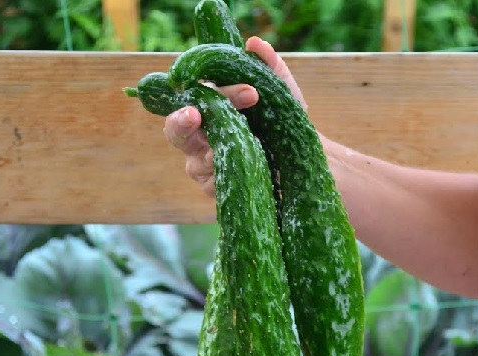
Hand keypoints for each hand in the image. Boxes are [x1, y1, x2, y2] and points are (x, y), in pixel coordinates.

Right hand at [163, 36, 306, 197]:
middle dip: (182, 121)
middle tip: (195, 114)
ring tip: (244, 146)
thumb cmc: (282, 121)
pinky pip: (212, 184)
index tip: (249, 92)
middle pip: (175, 131)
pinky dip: (228, 175)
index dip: (216, 91)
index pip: (194, 96)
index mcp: (206, 109)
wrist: (302, 160)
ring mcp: (203, 166)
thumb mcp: (280, 93)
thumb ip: (269, 67)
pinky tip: (246, 170)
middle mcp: (198, 138)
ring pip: (196, 161)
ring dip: (216, 151)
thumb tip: (255, 43)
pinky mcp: (215, 189)